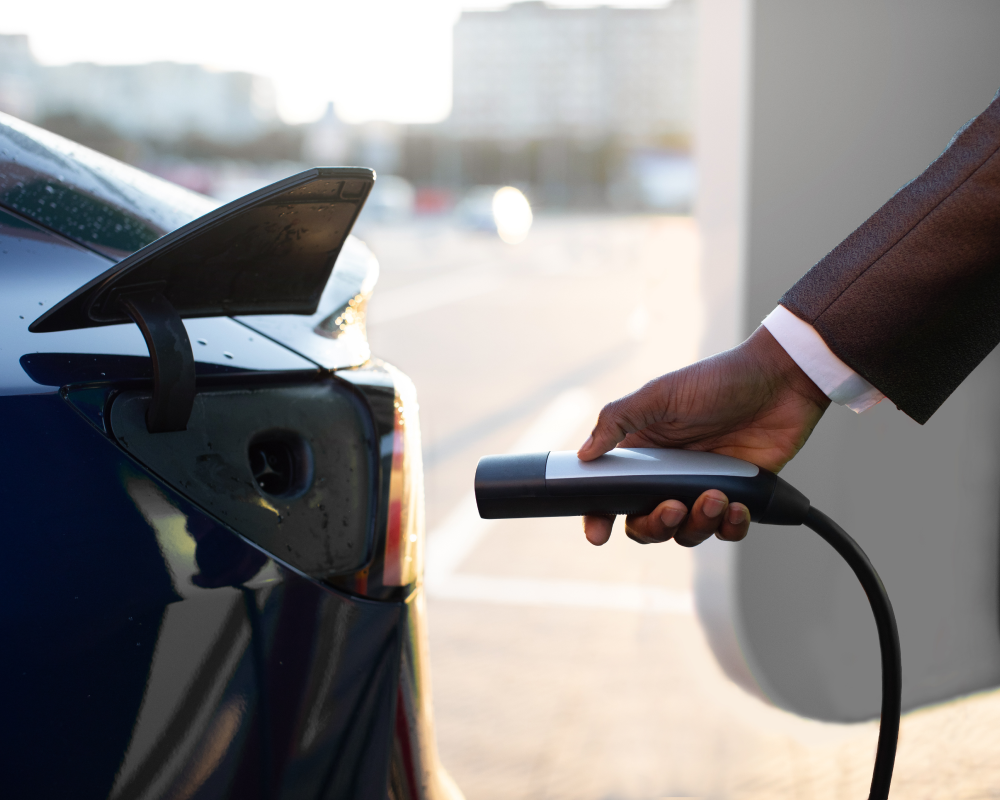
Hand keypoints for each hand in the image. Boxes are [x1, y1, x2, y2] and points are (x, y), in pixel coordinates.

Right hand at [579, 326, 829, 546]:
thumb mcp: (660, 395)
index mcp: (644, 453)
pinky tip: (737, 506)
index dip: (600, 517)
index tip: (599, 533)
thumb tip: (583, 454)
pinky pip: (726, 531)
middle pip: (646, 524)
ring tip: (716, 496)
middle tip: (672, 507)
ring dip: (698, 523)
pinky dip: (730, 527)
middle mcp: (669, 476)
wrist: (781, 380)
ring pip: (686, 532)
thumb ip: (618, 421)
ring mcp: (703, 488)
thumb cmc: (719, 380)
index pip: (612, 494)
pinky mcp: (738, 496)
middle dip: (656, 525)